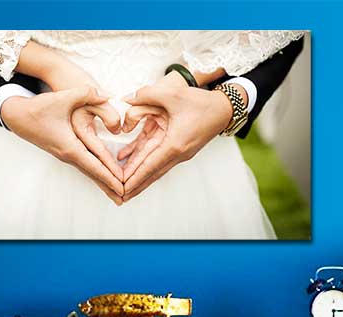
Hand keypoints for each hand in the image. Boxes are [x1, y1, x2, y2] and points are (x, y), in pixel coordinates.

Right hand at [1, 87, 123, 203]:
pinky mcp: (64, 151)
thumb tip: (106, 95)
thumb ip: (87, 94)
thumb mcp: (63, 98)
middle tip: (125, 199)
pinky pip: (84, 165)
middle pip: (93, 174)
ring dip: (103, 182)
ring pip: (89, 172)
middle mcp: (68, 155)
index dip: (110, 176)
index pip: (94, 165)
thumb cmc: (39, 108)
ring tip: (116, 193)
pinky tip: (103, 177)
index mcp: (70, 146)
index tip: (123, 187)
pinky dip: (95, 173)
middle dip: (109, 186)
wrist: (17, 116)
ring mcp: (65, 155)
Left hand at [119, 72, 237, 201]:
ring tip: (124, 188)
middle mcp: (177, 153)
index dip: (134, 178)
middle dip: (134, 185)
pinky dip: (145, 163)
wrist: (224, 109)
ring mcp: (179, 153)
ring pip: (155, 169)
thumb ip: (146, 94)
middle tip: (118, 196)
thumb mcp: (173, 94)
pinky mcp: (179, 149)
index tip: (122, 189)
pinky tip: (130, 161)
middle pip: (151, 174)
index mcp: (174, 144)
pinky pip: (159, 159)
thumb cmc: (201, 102)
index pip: (149, 166)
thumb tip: (126, 98)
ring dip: (139, 178)